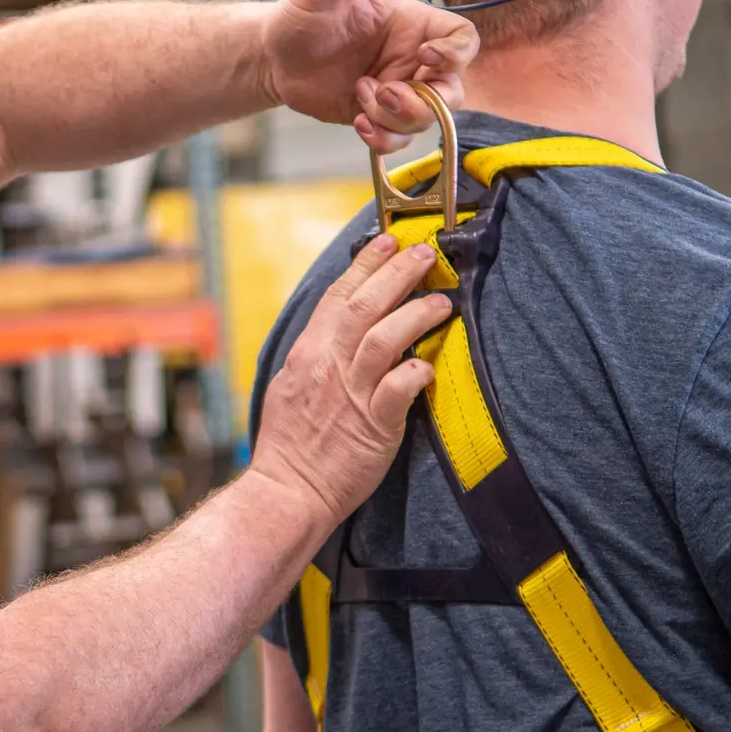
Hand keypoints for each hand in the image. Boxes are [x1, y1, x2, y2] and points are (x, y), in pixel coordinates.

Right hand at [249, 234, 451, 531]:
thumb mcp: (291, 386)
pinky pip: (399, 389)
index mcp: (308, 353)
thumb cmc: (291, 444)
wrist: (288, 491)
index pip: (337, 296)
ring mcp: (350, 394)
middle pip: (364, 306)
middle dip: (397, 273)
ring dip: (416, 315)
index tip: (388, 241)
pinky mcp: (374, 425)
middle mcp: (327, 366)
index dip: (365, 265)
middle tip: (425, 253)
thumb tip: (339, 331)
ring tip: (442, 301)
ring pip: (384, 339)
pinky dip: (416, 371)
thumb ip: (317, 356)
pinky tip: (431, 364)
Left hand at [260, 0, 478, 153]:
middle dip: (428, 101)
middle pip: (454, 89)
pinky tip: (357, 123)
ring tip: (360, 97)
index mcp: (412, 25)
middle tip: (386, 93)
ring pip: (427, 119)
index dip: (456, 53)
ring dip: (397, 118)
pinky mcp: (378, 118)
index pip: (462, 39)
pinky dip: (383, 138)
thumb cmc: (300, 17)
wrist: (273, 58)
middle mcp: (412, 60)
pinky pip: (398, 138)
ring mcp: (397, 91)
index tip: (426, 56)